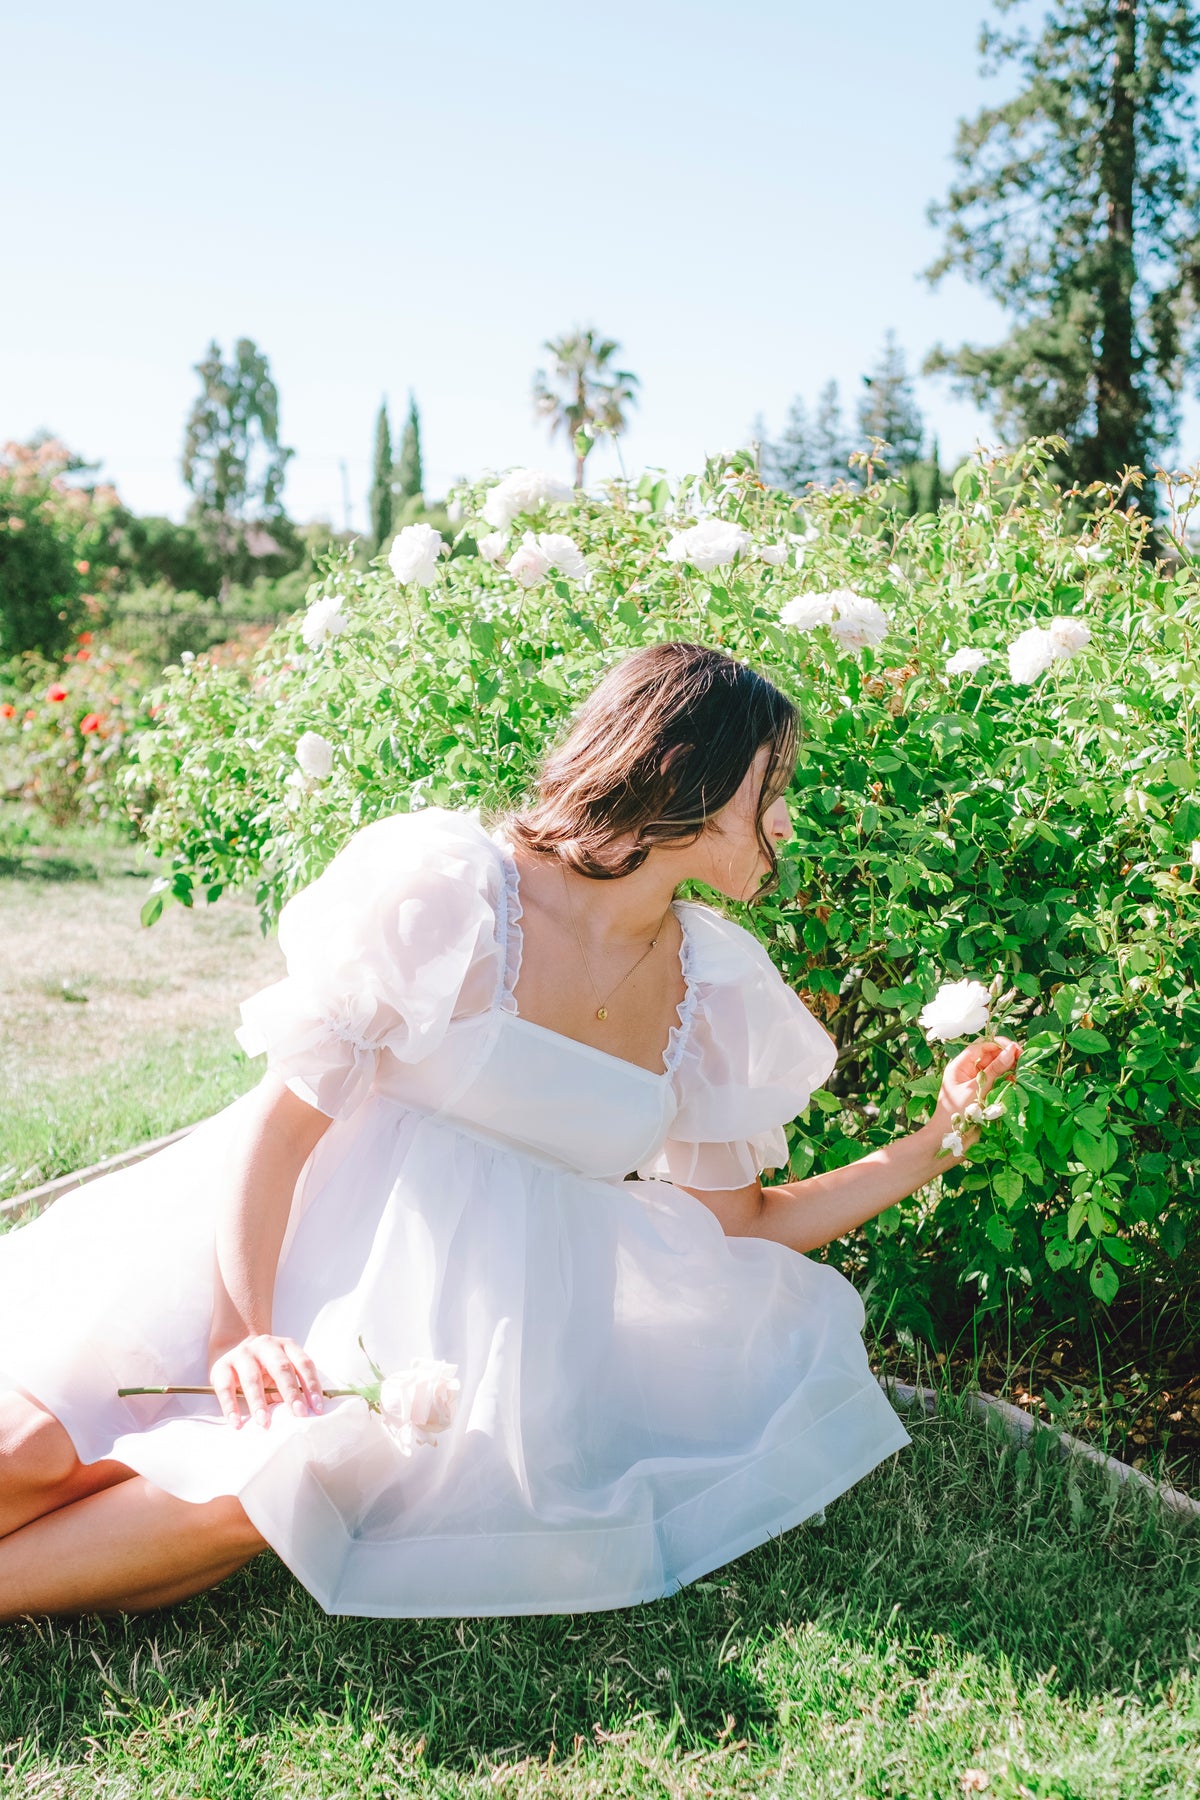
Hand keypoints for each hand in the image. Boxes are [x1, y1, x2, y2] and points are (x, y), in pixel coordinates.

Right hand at [208, 1333, 323, 1429]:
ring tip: (264, 1423)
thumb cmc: (266, 1369)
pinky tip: (236, 1423)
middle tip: (298, 1414)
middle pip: (281, 1368)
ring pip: (252, 1378)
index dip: (312, 1385)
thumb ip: (292, 1386)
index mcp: (286, 1346)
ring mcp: (242, 1354)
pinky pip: (225, 1388)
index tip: (316, 1408)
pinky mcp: (222, 1367)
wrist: (235, 1350)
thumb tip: (303, 1412)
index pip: (303, 1363)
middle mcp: (265, 1345)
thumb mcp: (282, 1371)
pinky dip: (230, 1406)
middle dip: (291, 1392)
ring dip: (259, 1402)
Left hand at [930, 1034, 1021, 1157]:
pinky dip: (1007, 1081)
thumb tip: (1011, 1051)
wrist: (950, 1139)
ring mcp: (976, 1083)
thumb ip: (994, 1070)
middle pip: (990, 1056)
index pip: (981, 1047)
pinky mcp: (984, 1095)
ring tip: (1021, 1071)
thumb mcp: (976, 1088)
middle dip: (1006, 1056)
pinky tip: (1016, 1082)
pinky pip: (997, 1082)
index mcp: (960, 1066)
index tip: (1015, 1048)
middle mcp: (968, 1072)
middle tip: (1022, 1059)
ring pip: (996, 1069)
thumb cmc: (956, 1112)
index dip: (999, 1045)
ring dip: (1008, 1068)